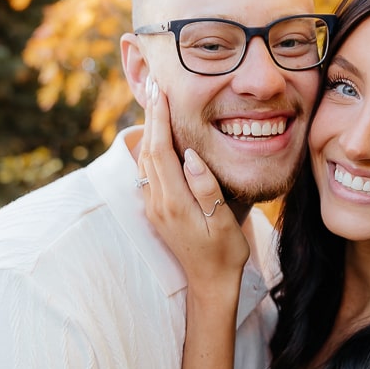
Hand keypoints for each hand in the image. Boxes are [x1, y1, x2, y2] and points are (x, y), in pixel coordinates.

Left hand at [140, 78, 249, 292]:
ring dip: (148, 129)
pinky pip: (149, 171)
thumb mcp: (224, 222)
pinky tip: (158, 135)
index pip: (161, 150)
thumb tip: (191, 155)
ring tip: (154, 101)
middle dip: (150, 115)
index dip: (159, 118)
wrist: (209, 283)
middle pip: (147, 149)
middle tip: (153, 84)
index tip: (161, 91)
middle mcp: (158, 202)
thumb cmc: (224, 253)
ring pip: (145, 159)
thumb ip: (206, 188)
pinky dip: (151, 146)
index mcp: (174, 202)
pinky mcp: (157, 210)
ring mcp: (154, 207)